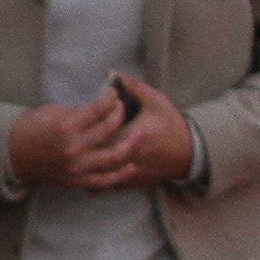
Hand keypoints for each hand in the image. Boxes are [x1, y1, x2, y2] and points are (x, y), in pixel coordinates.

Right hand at [3, 95, 129, 188]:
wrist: (17, 154)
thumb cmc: (36, 128)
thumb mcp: (55, 112)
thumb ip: (80, 112)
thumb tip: (104, 105)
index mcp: (67, 127)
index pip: (98, 109)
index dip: (110, 99)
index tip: (114, 94)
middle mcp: (73, 148)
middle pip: (109, 130)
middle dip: (120, 116)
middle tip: (124, 110)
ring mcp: (76, 167)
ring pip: (113, 157)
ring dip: (129, 145)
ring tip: (139, 136)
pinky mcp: (77, 181)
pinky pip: (105, 180)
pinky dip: (120, 174)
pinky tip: (132, 166)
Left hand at [75, 72, 198, 191]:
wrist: (191, 151)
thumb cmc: (172, 124)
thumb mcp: (156, 100)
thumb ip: (134, 87)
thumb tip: (112, 73)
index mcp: (132, 133)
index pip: (102, 130)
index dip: (88, 126)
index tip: (78, 122)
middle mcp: (129, 154)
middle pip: (97, 153)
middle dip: (82, 149)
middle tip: (68, 143)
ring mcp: (131, 171)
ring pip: (101, 173)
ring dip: (84, 168)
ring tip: (69, 161)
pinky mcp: (134, 182)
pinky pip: (111, 185)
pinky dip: (96, 184)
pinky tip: (83, 178)